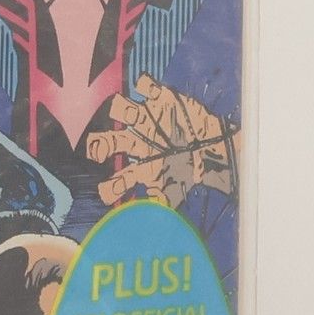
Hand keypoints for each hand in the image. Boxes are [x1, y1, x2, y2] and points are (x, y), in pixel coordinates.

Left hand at [83, 75, 240, 208]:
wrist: (215, 149)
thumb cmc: (193, 170)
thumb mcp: (178, 192)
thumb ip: (164, 208)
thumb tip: (152, 229)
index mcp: (141, 166)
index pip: (118, 179)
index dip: (111, 187)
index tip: (107, 191)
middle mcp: (138, 141)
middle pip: (110, 140)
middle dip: (102, 145)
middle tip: (98, 150)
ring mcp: (147, 119)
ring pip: (122, 110)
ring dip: (121, 110)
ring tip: (128, 113)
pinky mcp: (162, 99)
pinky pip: (147, 86)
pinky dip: (145, 85)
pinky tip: (147, 89)